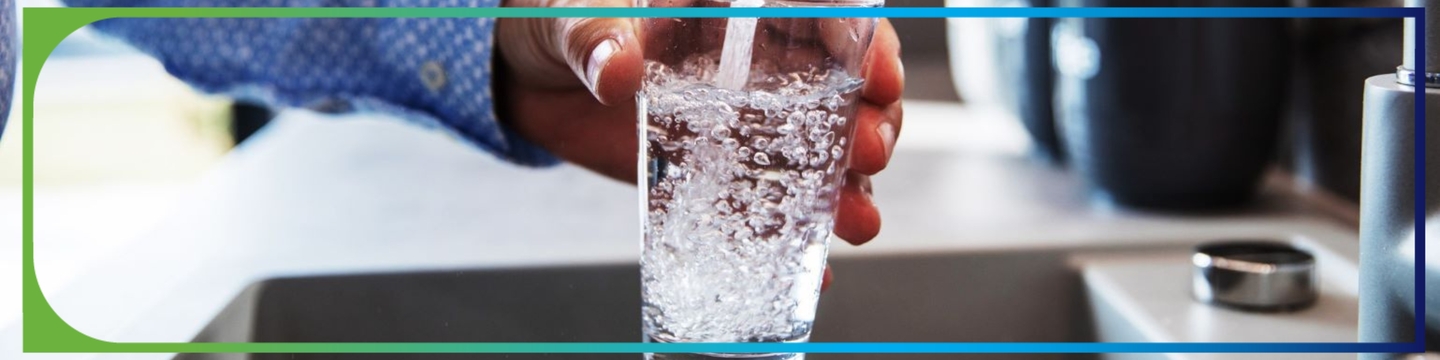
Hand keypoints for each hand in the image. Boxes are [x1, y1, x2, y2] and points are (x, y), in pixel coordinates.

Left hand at [494, 2, 903, 288]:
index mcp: (734, 8)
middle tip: (868, 150)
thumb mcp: (571, 16)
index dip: (862, 40)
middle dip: (870, 121)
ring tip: (856, 217)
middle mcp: (754, 64)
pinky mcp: (714, 171)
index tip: (878, 73)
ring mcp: (741, 121)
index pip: (820, 15)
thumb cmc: (556, 21)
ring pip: (818, 150)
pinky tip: (815, 263)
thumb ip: (594, 36)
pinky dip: (790, 235)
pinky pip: (761, 203)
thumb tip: (617, 68)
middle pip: (841, 88)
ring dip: (847, 185)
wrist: (526, 77)